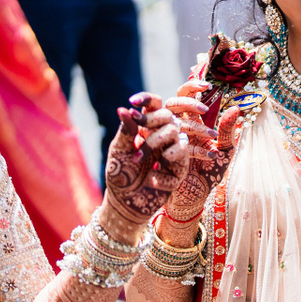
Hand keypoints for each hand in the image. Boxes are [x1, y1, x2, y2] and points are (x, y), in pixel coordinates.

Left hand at [102, 93, 190, 236]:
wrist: (126, 203)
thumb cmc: (119, 174)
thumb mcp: (120, 151)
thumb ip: (127, 130)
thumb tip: (124, 108)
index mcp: (146, 127)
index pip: (153, 105)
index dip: (147, 99)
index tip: (133, 102)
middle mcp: (163, 135)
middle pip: (169, 118)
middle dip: (153, 131)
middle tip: (138, 150)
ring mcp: (174, 150)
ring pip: (178, 136)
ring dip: (156, 148)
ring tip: (142, 164)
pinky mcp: (181, 168)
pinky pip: (181, 159)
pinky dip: (164, 171)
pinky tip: (152, 180)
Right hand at [160, 80, 243, 224]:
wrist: (197, 195)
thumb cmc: (211, 171)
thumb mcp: (224, 150)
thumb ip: (227, 130)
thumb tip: (236, 108)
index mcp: (190, 121)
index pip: (184, 94)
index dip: (191, 86)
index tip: (206, 85)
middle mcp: (174, 126)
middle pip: (172, 102)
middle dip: (188, 102)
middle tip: (204, 110)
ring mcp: (164, 139)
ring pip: (167, 120)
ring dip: (190, 126)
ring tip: (212, 138)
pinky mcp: (159, 154)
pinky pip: (169, 145)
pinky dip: (188, 149)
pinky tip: (208, 157)